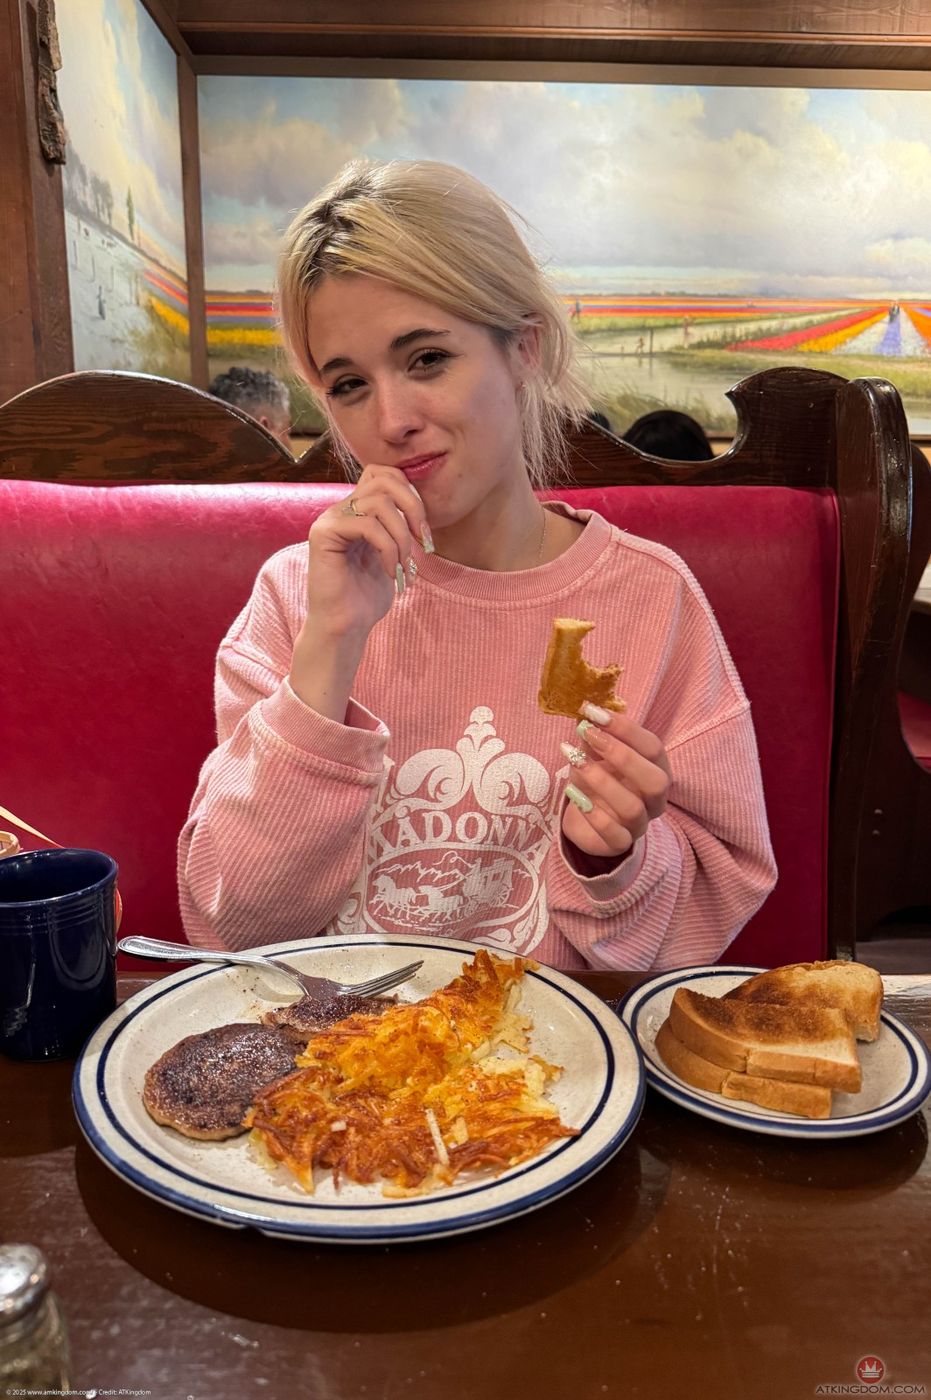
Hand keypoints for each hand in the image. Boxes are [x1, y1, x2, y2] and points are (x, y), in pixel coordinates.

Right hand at [303, 465, 430, 639]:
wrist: (345, 627)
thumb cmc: (367, 597)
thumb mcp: (392, 554)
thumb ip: (398, 526)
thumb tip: (421, 505)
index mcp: (356, 511)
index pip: (384, 474)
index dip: (411, 493)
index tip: (423, 531)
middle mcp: (340, 509)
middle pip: (384, 479)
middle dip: (414, 508)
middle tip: (423, 543)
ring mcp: (330, 519)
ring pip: (380, 503)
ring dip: (402, 537)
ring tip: (404, 566)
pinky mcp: (323, 534)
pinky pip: (368, 525)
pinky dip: (388, 549)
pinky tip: (390, 571)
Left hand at [560, 707, 670, 861]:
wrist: (587, 820)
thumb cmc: (597, 780)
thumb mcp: (595, 754)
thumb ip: (595, 734)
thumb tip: (585, 711)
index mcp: (657, 769)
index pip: (653, 747)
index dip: (626, 728)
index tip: (595, 712)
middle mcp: (655, 799)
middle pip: (655, 781)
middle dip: (621, 755)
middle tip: (588, 734)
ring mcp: (641, 823)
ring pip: (632, 807)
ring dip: (601, 781)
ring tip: (574, 762)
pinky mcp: (621, 844)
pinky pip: (613, 834)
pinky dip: (593, 815)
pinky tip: (574, 795)